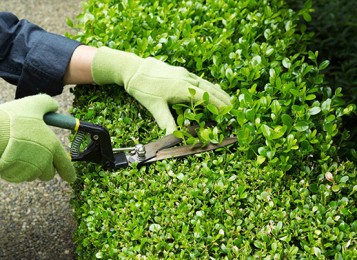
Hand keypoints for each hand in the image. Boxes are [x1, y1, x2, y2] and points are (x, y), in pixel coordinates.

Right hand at [0, 94, 75, 182]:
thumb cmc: (13, 118)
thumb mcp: (34, 104)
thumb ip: (47, 104)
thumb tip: (54, 107)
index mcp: (52, 146)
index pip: (66, 166)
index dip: (68, 173)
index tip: (70, 178)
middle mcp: (44, 161)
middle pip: (48, 174)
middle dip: (44, 168)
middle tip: (34, 156)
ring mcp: (29, 170)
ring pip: (32, 175)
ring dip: (28, 169)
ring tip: (18, 153)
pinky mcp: (14, 176)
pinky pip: (17, 176)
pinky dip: (15, 170)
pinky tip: (8, 158)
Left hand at [92, 47, 230, 133]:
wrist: (133, 68)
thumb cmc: (143, 88)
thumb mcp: (154, 107)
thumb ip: (166, 121)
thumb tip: (173, 137)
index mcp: (182, 88)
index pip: (206, 98)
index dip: (218, 106)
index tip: (229, 112)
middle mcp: (186, 79)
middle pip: (210, 89)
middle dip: (223, 98)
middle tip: (235, 107)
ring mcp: (184, 73)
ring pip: (206, 83)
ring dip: (218, 91)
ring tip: (228, 98)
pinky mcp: (180, 71)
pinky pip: (199, 79)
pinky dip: (208, 86)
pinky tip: (210, 89)